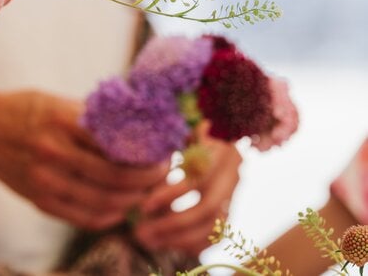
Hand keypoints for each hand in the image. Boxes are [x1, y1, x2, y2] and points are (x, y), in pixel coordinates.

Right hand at [0, 90, 170, 230]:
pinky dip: (109, 216)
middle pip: (116, 177)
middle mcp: (53, 152)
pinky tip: (120, 206)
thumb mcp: (57, 102)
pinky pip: (84, 218)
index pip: (118, 144)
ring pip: (105, 202)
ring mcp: (45, 180)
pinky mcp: (39, 201)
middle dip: (148, 179)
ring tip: (144, 191)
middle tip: (163, 173)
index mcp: (61, 121)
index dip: (148, 153)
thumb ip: (93, 118)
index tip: (164, 152)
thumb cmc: (24, 110)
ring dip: (133, 200)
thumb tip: (141, 128)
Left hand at [133, 131, 242, 254]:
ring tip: (146, 240)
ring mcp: (232, 196)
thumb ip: (178, 138)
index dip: (170, 194)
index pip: (197, 180)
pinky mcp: (228, 213)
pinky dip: (190, 244)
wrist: (218, 138)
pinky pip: (214, 238)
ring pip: (213, 227)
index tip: (143, 205)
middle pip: (208, 209)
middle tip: (141, 231)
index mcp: (221, 152)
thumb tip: (173, 145)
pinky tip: (165, 243)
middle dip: (173, 222)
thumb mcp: (184, 129)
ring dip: (177, 238)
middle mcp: (233, 177)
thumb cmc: (190, 131)